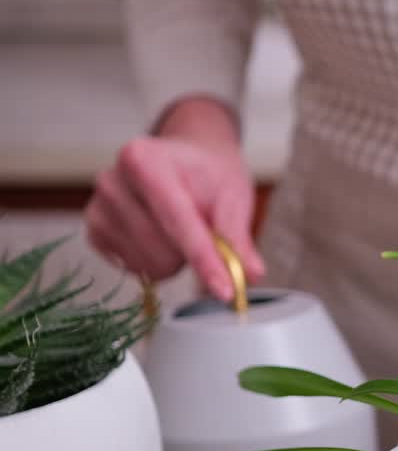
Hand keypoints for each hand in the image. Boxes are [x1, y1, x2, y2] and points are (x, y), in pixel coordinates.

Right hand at [86, 97, 263, 300]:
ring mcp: (97, 208)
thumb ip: (238, 236)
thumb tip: (250, 273)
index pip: (179, 223)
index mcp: (144, 160)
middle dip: (192, 255)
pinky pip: (133, 269)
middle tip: (204, 231)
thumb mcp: (232, 196)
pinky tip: (160, 237)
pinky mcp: (94, 232)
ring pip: (148, 265)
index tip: (226, 292)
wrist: (184, 159)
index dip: (205, 261)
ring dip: (175, 260)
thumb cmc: (208, 175)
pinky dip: (155, 262)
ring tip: (180, 230)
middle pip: (162, 250)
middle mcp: (112, 181)